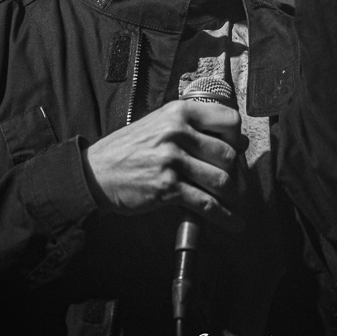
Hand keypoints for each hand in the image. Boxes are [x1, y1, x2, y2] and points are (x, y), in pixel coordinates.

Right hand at [83, 99, 244, 231]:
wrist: (97, 172)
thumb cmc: (130, 148)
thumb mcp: (160, 124)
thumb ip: (195, 129)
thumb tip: (239, 141)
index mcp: (178, 112)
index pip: (228, 121)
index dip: (236, 138)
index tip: (233, 149)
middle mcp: (176, 132)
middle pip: (227, 154)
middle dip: (233, 172)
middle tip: (229, 181)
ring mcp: (171, 160)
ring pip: (221, 180)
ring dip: (230, 196)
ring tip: (230, 201)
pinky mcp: (167, 188)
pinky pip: (207, 204)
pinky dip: (225, 217)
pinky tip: (234, 223)